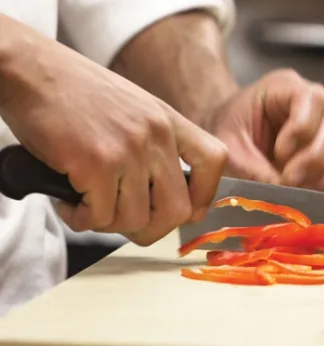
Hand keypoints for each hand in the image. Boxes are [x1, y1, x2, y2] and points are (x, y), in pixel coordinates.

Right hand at [0, 20, 227, 245]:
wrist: (29, 69)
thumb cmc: (74, 92)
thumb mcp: (133, 106)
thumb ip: (154, 141)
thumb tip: (164, 192)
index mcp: (167, 119)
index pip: (215, 161)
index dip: (204, 195)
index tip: (185, 209)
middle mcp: (155, 134)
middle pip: (177, 210)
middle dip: (151, 228)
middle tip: (125, 222)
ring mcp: (127, 149)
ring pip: (135, 220)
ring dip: (108, 224)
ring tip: (88, 205)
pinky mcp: (94, 163)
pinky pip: (98, 218)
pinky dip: (79, 219)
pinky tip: (68, 202)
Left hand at [199, 69, 323, 191]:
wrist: (232, 136)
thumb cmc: (229, 132)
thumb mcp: (230, 147)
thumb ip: (252, 167)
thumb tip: (280, 191)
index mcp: (285, 85)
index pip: (310, 99)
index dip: (300, 130)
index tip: (279, 155)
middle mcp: (315, 99)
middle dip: (315, 157)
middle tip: (289, 180)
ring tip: (295, 186)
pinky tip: (305, 189)